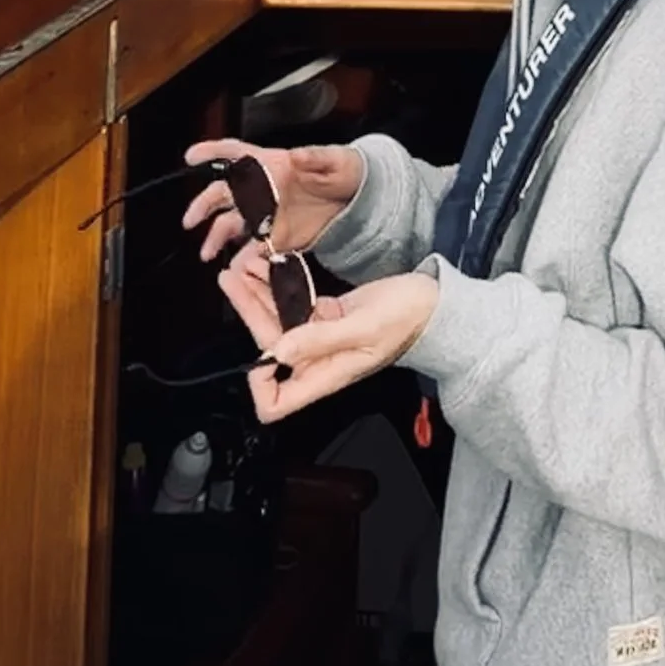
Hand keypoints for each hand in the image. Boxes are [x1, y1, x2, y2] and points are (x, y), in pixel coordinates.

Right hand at [181, 136, 364, 264]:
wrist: (361, 203)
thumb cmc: (348, 171)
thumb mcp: (337, 161)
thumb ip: (316, 157)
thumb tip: (296, 155)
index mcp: (274, 164)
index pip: (238, 153)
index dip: (213, 151)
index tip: (192, 156)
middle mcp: (264, 189)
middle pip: (224, 193)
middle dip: (204, 205)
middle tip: (191, 219)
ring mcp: (268, 214)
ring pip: (232, 224)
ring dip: (216, 236)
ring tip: (207, 252)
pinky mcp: (277, 238)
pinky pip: (253, 249)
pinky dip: (242, 259)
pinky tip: (235, 269)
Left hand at [218, 249, 437, 424]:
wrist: (434, 302)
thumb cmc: (408, 318)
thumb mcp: (365, 327)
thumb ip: (320, 339)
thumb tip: (277, 351)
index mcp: (324, 375)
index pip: (276, 402)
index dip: (259, 384)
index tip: (255, 348)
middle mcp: (316, 361)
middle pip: (268, 348)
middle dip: (247, 312)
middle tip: (230, 276)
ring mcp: (320, 337)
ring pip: (277, 321)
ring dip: (258, 293)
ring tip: (242, 264)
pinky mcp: (326, 316)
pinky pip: (294, 304)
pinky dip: (279, 285)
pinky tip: (268, 263)